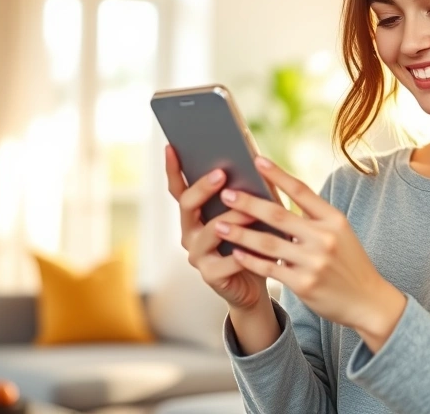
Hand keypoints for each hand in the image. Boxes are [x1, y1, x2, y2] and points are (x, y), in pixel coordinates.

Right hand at [164, 145, 268, 311]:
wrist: (256, 282)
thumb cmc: (253, 239)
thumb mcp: (251, 211)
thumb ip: (247, 190)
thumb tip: (254, 157)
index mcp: (194, 215)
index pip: (178, 189)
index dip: (173, 169)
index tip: (172, 146)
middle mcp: (189, 233)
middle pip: (187, 205)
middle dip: (203, 188)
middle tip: (221, 173)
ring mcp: (197, 255)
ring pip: (211, 231)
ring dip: (232, 218)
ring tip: (251, 210)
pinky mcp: (210, 275)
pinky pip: (226, 262)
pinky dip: (243, 253)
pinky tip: (257, 247)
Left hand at [215, 156, 406, 349]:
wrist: (368, 302)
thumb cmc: (350, 263)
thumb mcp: (341, 233)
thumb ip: (314, 217)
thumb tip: (282, 195)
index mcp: (334, 219)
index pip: (301, 191)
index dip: (277, 175)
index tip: (257, 160)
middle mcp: (324, 238)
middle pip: (278, 215)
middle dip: (248, 204)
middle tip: (226, 194)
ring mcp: (314, 262)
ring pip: (267, 243)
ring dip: (240, 233)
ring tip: (218, 226)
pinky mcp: (303, 284)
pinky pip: (269, 269)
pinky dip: (250, 260)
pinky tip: (235, 253)